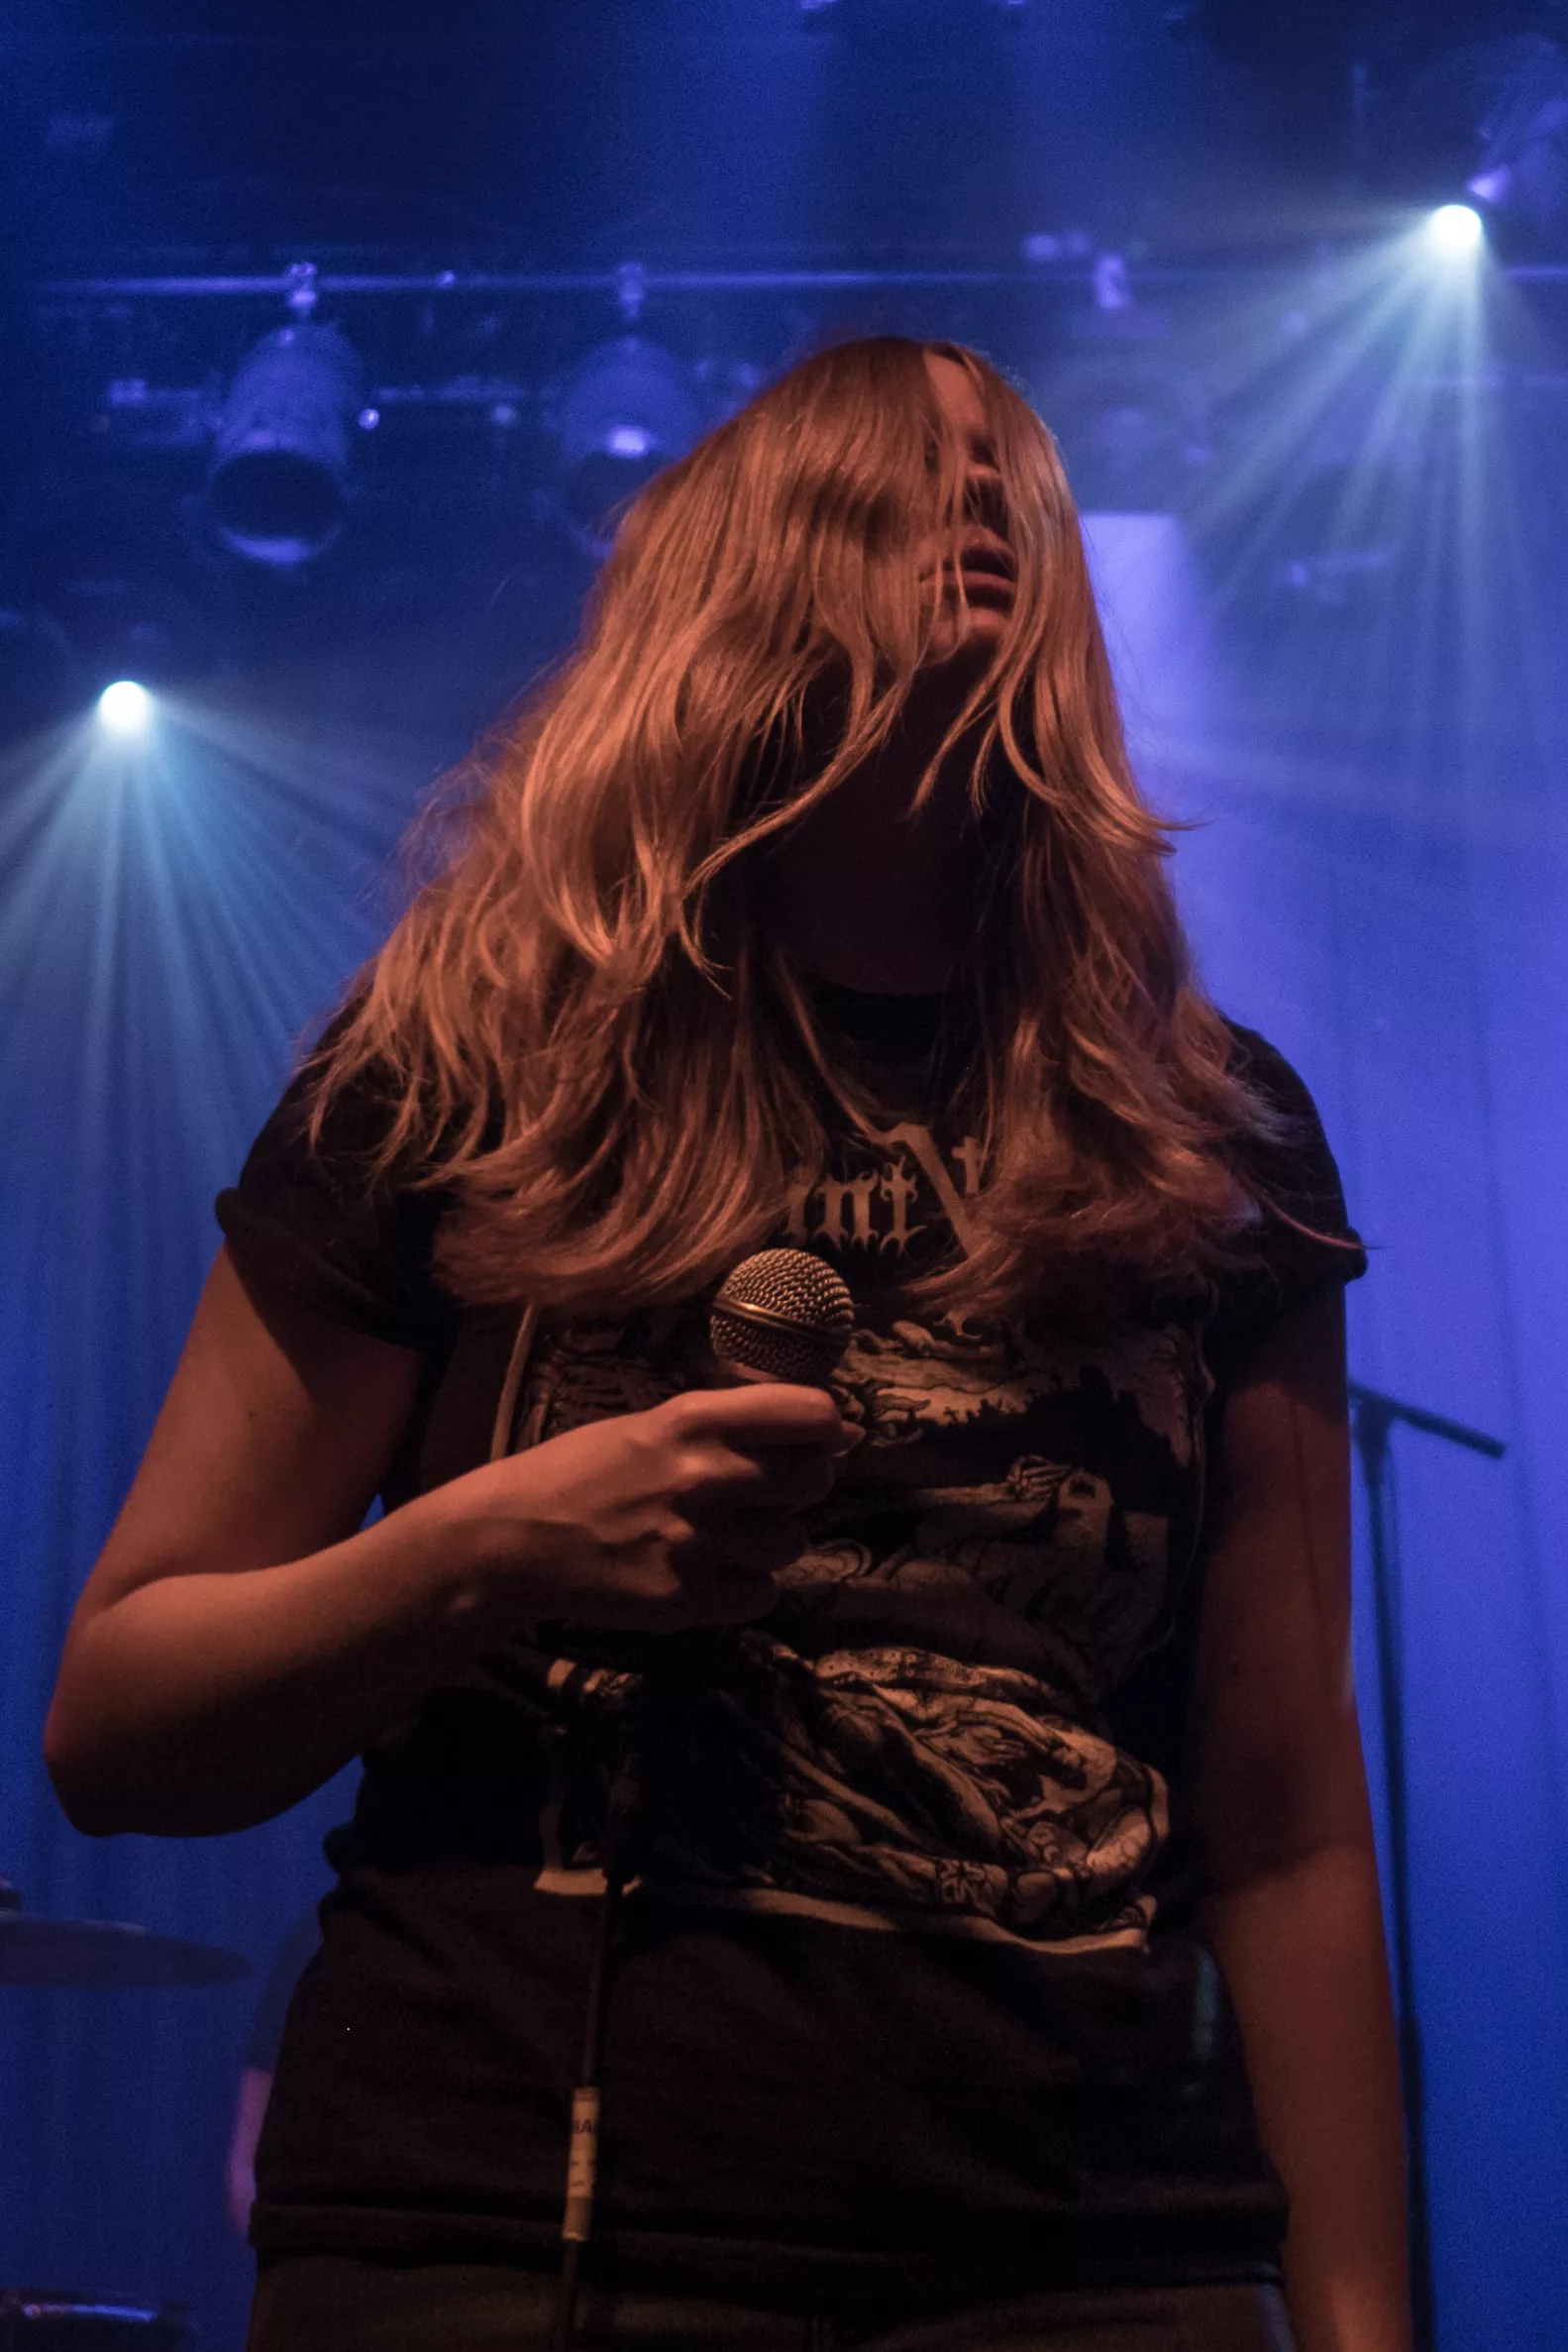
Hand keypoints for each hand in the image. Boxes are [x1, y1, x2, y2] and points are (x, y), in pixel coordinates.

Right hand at [451, 1382, 860, 1634]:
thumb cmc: (582, 1471)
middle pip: (813, 1479)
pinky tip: (710, 1572)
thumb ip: (740, 1423)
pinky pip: (763, 1593)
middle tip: (757, 1491)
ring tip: (723, 1535)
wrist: (511, 1540)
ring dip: (769, 1539)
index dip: (827, 1427)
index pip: (811, 1412)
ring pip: (792, 1541)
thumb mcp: (654, 1424)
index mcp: (693, 1420)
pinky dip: (745, 1587)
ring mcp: (697, 1543)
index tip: (818, 1439)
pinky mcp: (685, 1599)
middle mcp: (704, 1477)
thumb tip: (844, 1431)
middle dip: (797, 1484)